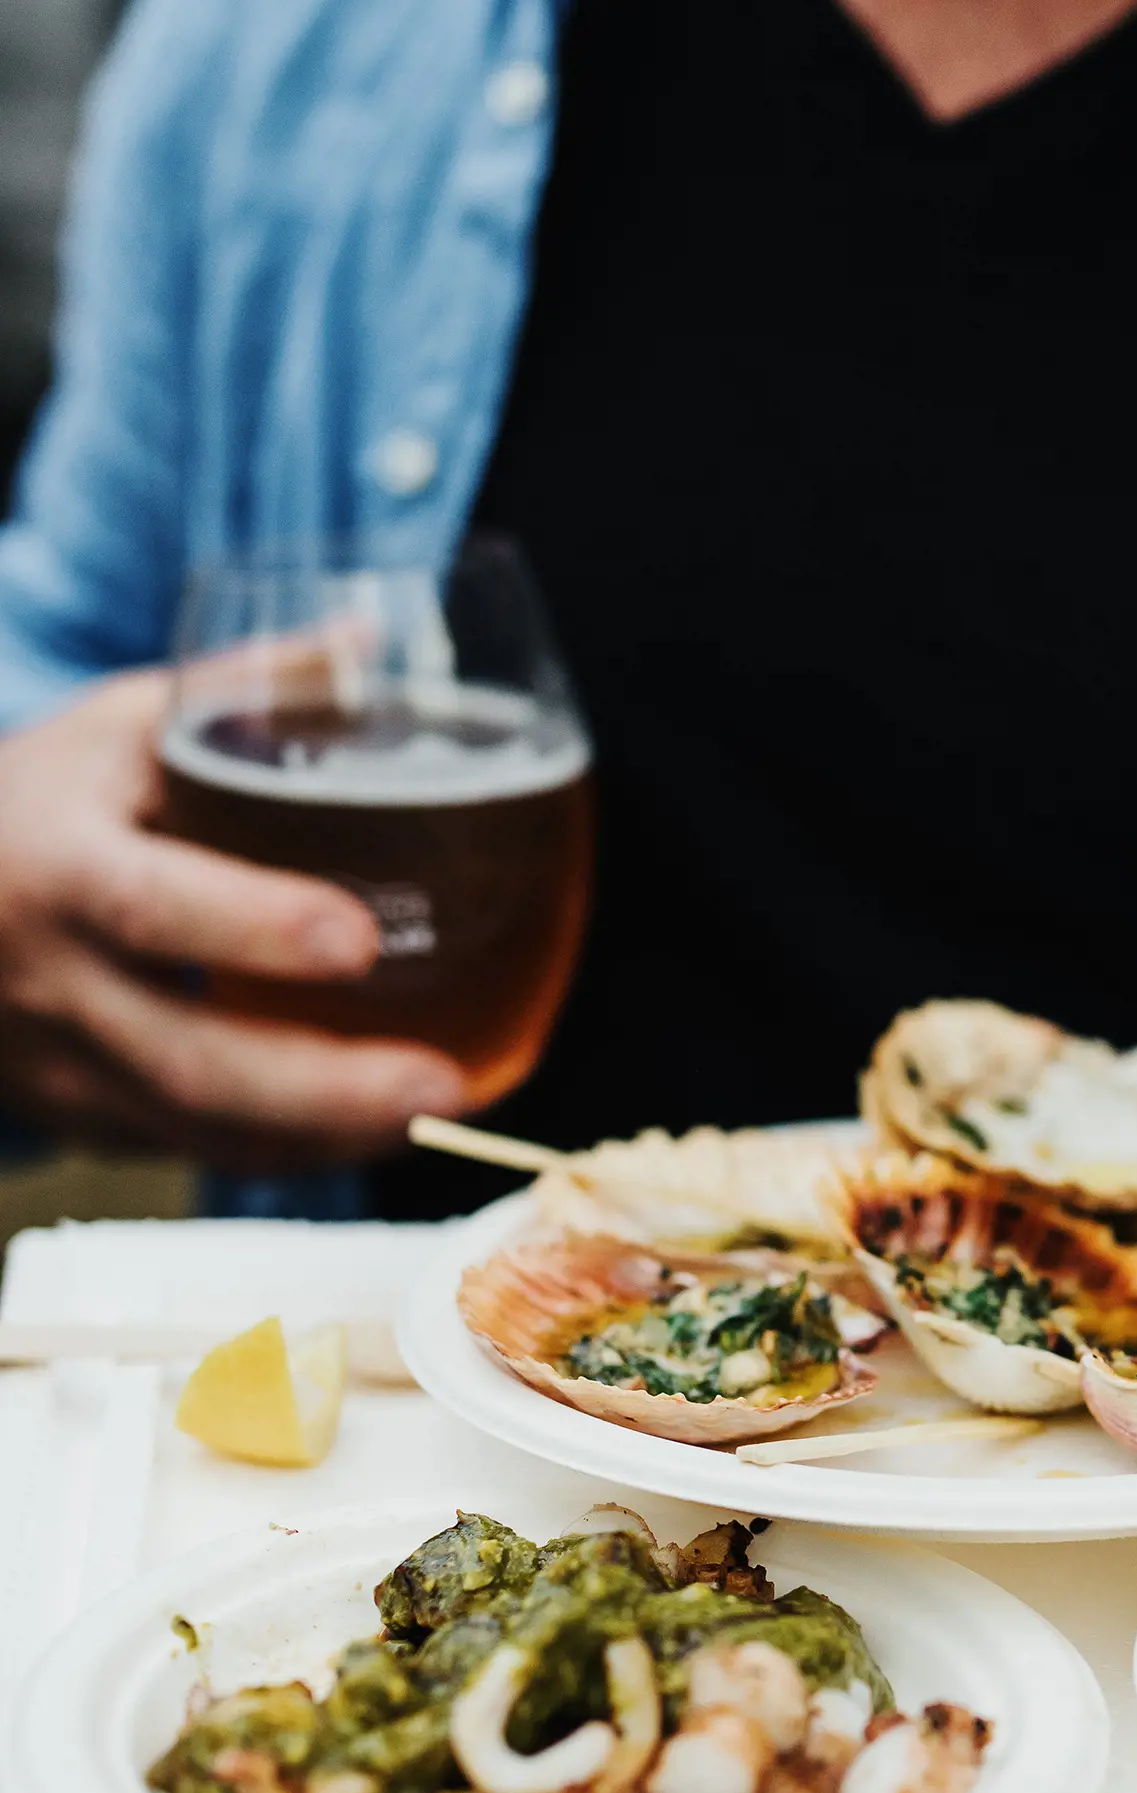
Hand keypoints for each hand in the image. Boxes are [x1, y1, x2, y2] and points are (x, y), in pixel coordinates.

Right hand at [0, 669, 466, 1166]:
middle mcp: (50, 982)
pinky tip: (372, 1134)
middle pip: (188, 1063)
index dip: (255, 927)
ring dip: (325, 1137)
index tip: (361, 937)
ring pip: (196, 1130)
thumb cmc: (35, 801)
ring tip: (436, 1112)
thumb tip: (371, 639)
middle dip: (324, 1089)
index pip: (153, 906)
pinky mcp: (78, 1118)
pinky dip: (286, 1153)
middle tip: (441, 1082)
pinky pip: (190, 1150)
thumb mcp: (118, 726)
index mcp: (56, 865)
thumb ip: (246, 690)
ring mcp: (58, 1066)